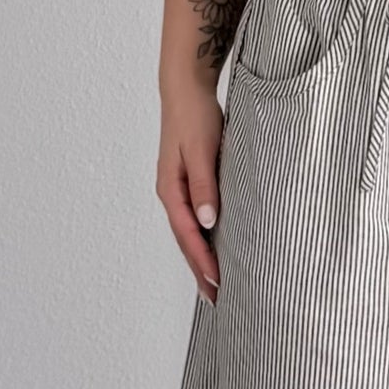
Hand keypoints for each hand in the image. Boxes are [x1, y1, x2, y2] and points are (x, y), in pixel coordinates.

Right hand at [158, 79, 222, 301]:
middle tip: (215, 298)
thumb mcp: (203, 151)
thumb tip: (206, 223)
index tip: (217, 283)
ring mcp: (177, 190)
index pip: (188, 235)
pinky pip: (194, 219)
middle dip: (199, 270)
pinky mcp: (188, 183)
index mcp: (171, 190)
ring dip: (200, 258)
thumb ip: (204, 187)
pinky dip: (202, 239)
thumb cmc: (195, 117)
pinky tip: (213, 248)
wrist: (186, 90)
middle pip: (185, 241)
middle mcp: (171, 194)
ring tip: (213, 283)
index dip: (202, 261)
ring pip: (189, 233)